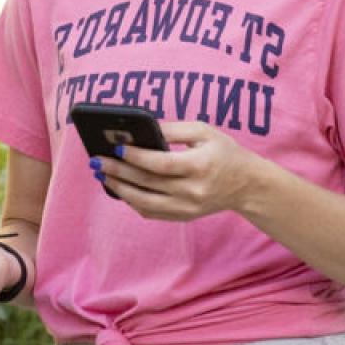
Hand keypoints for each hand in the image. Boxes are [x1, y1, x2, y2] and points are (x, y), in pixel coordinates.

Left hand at [95, 120, 264, 220]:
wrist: (247, 185)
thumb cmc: (224, 152)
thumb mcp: (204, 131)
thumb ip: (174, 128)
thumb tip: (142, 128)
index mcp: (199, 166)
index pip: (161, 164)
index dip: (136, 156)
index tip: (117, 146)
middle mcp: (193, 191)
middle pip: (148, 183)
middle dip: (119, 171)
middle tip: (97, 160)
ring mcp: (187, 208)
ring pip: (145, 203)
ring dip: (120, 189)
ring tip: (102, 175)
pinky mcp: (183, 216)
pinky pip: (152, 213)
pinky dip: (133, 201)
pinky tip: (121, 188)